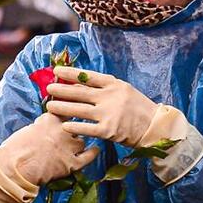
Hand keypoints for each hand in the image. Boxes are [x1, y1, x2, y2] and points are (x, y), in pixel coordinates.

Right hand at [0, 113, 95, 202]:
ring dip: (79, 142)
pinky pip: (88, 157)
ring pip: (81, 141)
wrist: (15, 170)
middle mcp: (63, 131)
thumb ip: (41, 126)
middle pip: (75, 125)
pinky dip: (93, 153)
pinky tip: (96, 150)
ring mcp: (69, 147)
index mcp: (50, 120)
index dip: (67, 109)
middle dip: (73, 128)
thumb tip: (45, 126)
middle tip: (73, 128)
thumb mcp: (27, 130)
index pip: (64, 109)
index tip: (71, 106)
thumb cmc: (15, 150)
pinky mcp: (72, 164)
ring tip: (78, 144)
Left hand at [44, 68, 162, 146]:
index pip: (88, 76)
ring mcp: (108, 114)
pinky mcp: (108, 131)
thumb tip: (80, 84)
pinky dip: (74, 126)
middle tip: (48, 88)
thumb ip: (105, 88)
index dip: (71, 73)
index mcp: (114, 84)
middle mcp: (110, 97)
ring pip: (79, 110)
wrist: (154, 127)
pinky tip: (64, 125)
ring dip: (62, 107)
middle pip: (80, 92)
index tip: (57, 71)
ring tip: (49, 106)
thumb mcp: (124, 90)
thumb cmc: (138, 108)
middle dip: (62, 90)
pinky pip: (86, 128)